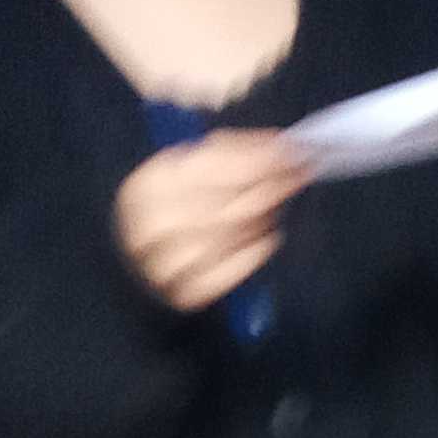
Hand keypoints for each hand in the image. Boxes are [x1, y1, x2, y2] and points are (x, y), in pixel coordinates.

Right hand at [115, 131, 310, 312]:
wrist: (138, 259)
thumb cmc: (175, 205)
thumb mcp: (189, 168)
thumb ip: (232, 152)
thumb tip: (279, 143)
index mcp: (149, 184)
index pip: (212, 167)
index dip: (259, 159)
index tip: (294, 152)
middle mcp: (151, 224)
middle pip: (222, 204)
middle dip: (268, 188)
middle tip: (299, 176)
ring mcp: (162, 263)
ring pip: (225, 238)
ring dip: (259, 220)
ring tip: (276, 207)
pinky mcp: (180, 294)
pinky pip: (225, 276)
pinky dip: (250, 257)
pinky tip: (267, 240)